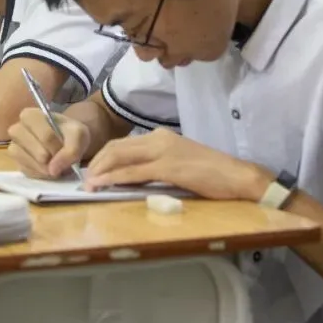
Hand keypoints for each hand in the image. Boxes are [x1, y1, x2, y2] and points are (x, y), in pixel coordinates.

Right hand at [7, 107, 90, 178]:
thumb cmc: (69, 133)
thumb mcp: (79, 135)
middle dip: (54, 158)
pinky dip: (41, 173)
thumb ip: (72, 149)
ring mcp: (14, 147)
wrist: (65, 143)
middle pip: (39, 153)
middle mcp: (17, 129)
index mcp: (30, 115)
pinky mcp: (16, 163)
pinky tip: (47, 167)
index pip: (47, 136)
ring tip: (54, 162)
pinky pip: (29, 173)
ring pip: (32, 164)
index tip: (65, 147)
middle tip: (60, 156)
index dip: (59, 147)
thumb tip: (53, 170)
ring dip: (47, 167)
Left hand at [85, 128, 270, 200]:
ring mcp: (163, 151)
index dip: (103, 156)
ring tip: (88, 184)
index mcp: (160, 136)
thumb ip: (156, 165)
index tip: (91, 170)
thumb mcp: (179, 164)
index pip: (123, 143)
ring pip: (120, 157)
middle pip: (116, 147)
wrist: (238, 177)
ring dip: (100, 171)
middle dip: (96, 163)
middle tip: (84, 179)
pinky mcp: (168, 167)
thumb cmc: (212, 174)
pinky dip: (114, 178)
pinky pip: (133, 172)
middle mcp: (159, 138)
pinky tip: (103, 185)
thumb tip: (132, 178)